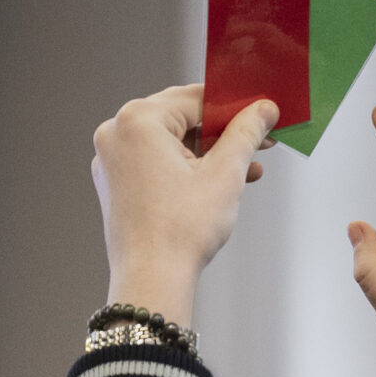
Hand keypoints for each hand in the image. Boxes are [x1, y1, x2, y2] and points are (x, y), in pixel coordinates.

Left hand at [90, 83, 275, 327]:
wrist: (152, 278)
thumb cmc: (182, 228)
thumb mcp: (225, 174)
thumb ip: (246, 133)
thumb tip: (263, 110)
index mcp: (138, 120)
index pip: (196, 98)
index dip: (236, 105)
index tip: (264, 113)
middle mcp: (117, 132)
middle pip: (182, 118)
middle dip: (224, 131)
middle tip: (261, 141)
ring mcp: (111, 158)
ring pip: (171, 141)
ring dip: (210, 152)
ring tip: (249, 168)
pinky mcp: (115, 182)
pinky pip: (156, 161)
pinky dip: (187, 167)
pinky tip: (218, 182)